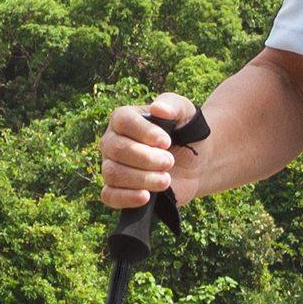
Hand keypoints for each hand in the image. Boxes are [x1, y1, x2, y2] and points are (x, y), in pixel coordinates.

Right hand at [98, 90, 200, 210]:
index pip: (123, 121)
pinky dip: (125, 198)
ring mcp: (111, 166)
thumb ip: (173, 105)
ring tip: (166, 180)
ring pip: (113, 173)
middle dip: (146, 158)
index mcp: (123, 118)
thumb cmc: (184, 132)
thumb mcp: (185, 112)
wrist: (193, 162)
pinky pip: (109, 196)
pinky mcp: (117, 190)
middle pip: (117, 149)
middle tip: (170, 161)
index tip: (167, 142)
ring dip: (142, 178)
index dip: (144, 133)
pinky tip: (145, 197)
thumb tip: (158, 108)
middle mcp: (111, 142)